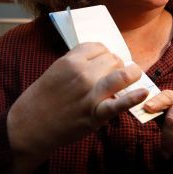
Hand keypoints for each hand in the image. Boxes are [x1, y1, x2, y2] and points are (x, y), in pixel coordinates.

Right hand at [7, 43, 147, 163]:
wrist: (29, 126)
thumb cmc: (42, 98)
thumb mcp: (55, 71)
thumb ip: (77, 62)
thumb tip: (101, 57)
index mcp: (70, 60)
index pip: (99, 47)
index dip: (104, 54)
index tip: (103, 62)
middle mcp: (82, 74)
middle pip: (113, 59)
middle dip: (117, 65)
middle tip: (112, 75)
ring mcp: (90, 94)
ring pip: (122, 74)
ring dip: (131, 74)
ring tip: (133, 76)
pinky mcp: (95, 114)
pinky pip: (119, 104)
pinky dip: (133, 99)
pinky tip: (143, 94)